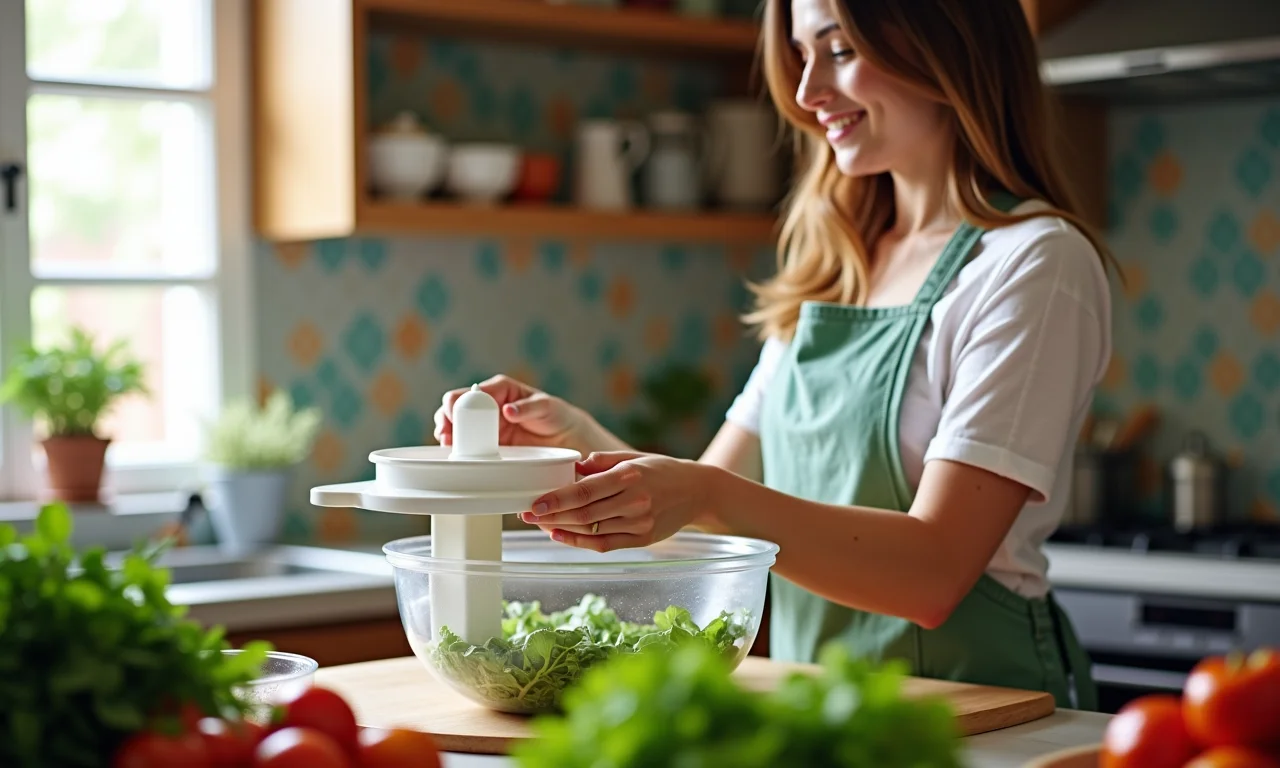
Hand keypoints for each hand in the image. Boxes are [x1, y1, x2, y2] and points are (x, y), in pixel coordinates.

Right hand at [434, 375, 583, 448]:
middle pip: (457, 405)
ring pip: (456, 422)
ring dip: (447, 430)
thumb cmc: (556, 415)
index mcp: (501, 389)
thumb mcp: (547, 407)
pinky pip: (466, 440)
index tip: (454, 415)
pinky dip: (456, 444)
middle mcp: (489, 404)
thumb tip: (508, 410)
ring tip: (446, 441)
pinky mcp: (486, 441)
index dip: (460, 402)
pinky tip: (453, 451)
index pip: (474, 392)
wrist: (565, 437)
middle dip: (447, 416)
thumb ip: (528, 407)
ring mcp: (486, 423)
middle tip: (446, 432)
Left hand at [520, 452, 710, 551]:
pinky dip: (579, 541)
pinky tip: (560, 534)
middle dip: (550, 515)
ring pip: (590, 530)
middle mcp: (634, 501)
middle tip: (525, 514)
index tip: (533, 503)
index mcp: (629, 476)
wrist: (698, 491)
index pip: (585, 491)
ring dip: (560, 528)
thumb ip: (601, 461)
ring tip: (538, 523)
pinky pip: (604, 544)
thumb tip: (572, 467)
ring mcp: (638, 523)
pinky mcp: (641, 540)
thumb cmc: (661, 470)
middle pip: (583, 513)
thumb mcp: (632, 456)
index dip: (556, 499)